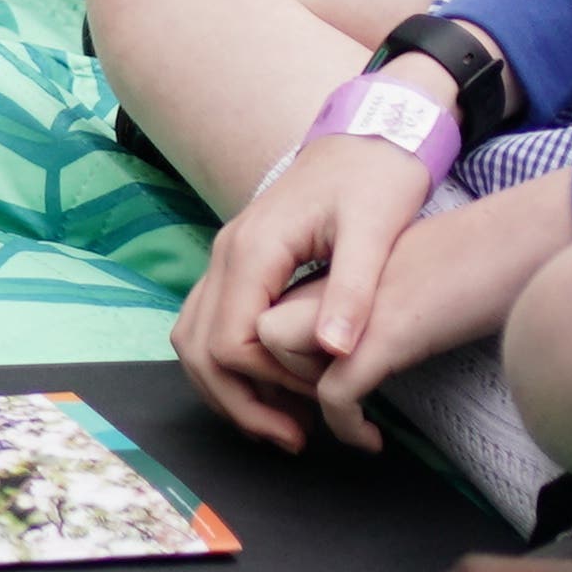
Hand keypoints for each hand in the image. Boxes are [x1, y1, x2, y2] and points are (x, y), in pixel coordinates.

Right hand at [184, 158, 568, 452]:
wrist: (371, 132)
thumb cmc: (377, 178)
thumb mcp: (376, 231)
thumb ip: (354, 292)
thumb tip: (334, 353)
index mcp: (254, 250)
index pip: (229, 343)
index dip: (269, 387)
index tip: (322, 407)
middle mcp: (227, 253)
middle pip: (198, 348)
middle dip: (238, 403)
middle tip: (294, 439)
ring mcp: (228, 255)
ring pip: (194, 337)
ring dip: (227, 387)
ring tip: (281, 422)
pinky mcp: (242, 261)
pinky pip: (212, 321)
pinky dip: (230, 363)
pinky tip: (275, 384)